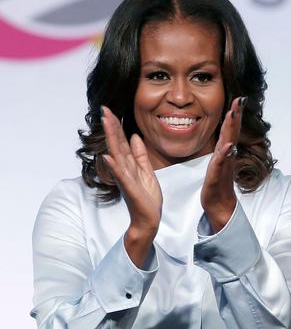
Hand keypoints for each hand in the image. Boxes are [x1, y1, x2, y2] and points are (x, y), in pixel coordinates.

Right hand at [101, 106, 161, 266]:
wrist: (148, 218)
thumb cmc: (147, 197)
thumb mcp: (147, 172)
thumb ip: (140, 155)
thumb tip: (134, 137)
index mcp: (129, 165)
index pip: (121, 142)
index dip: (116, 126)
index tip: (109, 111)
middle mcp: (124, 169)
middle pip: (116, 144)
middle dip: (111, 127)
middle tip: (104, 109)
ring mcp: (125, 178)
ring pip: (117, 155)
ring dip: (111, 139)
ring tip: (106, 124)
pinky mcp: (130, 189)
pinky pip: (121, 176)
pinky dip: (114, 166)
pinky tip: (108, 156)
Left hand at [200, 97, 245, 231]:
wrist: (219, 204)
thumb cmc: (218, 183)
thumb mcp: (219, 161)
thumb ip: (223, 148)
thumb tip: (227, 137)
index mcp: (225, 150)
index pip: (230, 129)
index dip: (235, 114)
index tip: (240, 99)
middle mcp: (227, 155)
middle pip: (232, 132)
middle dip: (236, 115)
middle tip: (241, 100)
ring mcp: (223, 165)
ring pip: (228, 144)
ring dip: (231, 130)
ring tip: (233, 115)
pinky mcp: (217, 175)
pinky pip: (220, 163)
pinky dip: (224, 154)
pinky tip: (227, 146)